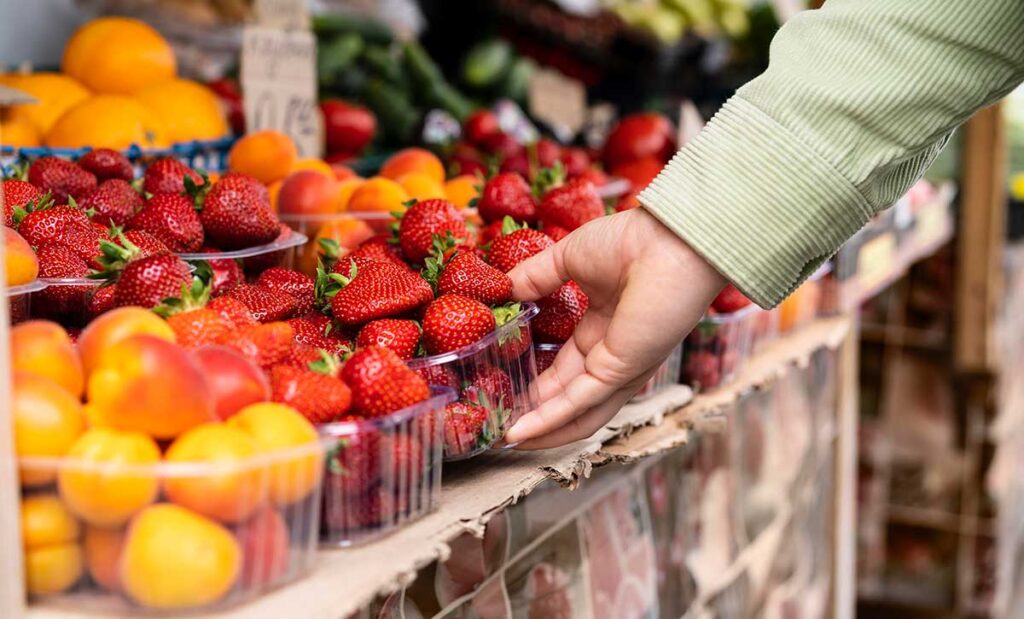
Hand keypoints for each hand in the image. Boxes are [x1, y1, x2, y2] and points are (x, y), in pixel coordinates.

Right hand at [504, 207, 725, 448]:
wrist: (667, 239)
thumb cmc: (631, 241)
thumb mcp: (568, 258)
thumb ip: (534, 277)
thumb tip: (501, 290)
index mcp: (605, 328)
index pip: (566, 368)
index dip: (536, 382)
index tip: (504, 388)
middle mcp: (613, 354)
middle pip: (568, 397)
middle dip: (535, 413)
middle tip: (499, 422)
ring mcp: (619, 367)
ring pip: (576, 413)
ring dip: (541, 430)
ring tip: (507, 442)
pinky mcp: (620, 372)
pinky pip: (579, 404)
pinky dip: (549, 421)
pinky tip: (520, 432)